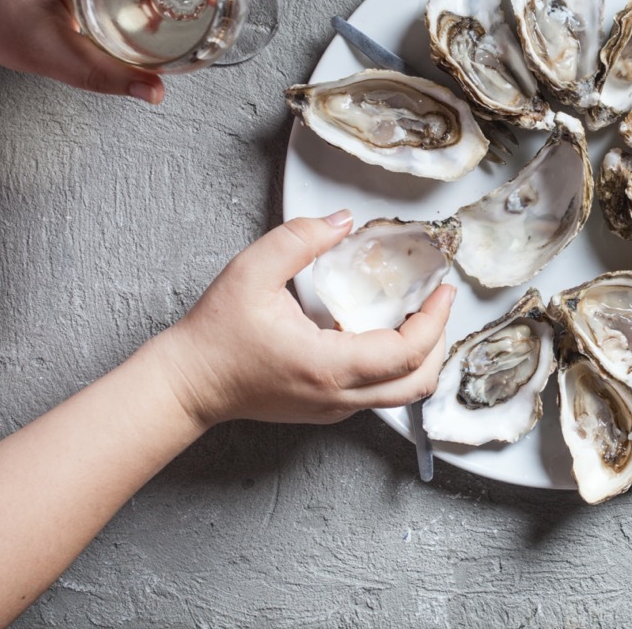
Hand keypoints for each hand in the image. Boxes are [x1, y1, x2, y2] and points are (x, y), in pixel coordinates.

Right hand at [158, 210, 453, 428]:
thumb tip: (342, 221)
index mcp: (329, 365)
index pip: (406, 353)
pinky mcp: (326, 410)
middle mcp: (339, 396)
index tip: (444, 291)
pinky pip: (378, 394)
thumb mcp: (251, 272)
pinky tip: (386, 333)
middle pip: (417, 383)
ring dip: (421, 358)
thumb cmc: (215, 334)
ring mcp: (334, 409)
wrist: (188, 384)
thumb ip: (299, 239)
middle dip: (439, 342)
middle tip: (439, 304)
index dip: (434, 321)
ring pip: (402, 395)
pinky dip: (397, 367)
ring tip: (420, 317)